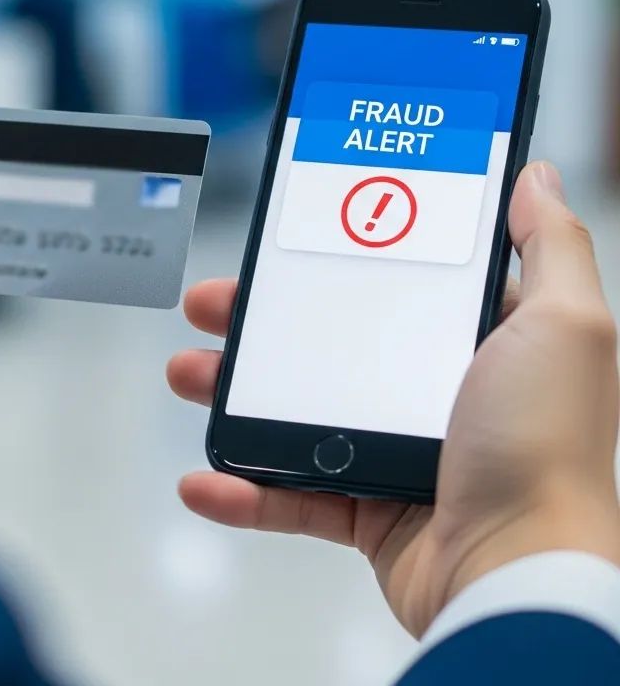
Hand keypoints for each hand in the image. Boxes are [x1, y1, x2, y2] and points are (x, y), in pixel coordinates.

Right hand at [168, 162, 619, 636]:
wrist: (518, 577)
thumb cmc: (546, 449)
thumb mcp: (565, 324)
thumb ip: (551, 244)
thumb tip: (534, 178)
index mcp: (477, 344)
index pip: (395, 283)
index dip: (338, 256)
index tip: (289, 240)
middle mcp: (437, 393)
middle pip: (329, 340)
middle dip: (261, 320)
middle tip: (214, 302)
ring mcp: (399, 451)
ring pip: (297, 410)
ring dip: (234, 394)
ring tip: (189, 374)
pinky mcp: (369, 510)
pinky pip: (291, 494)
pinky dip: (243, 488)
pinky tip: (205, 476)